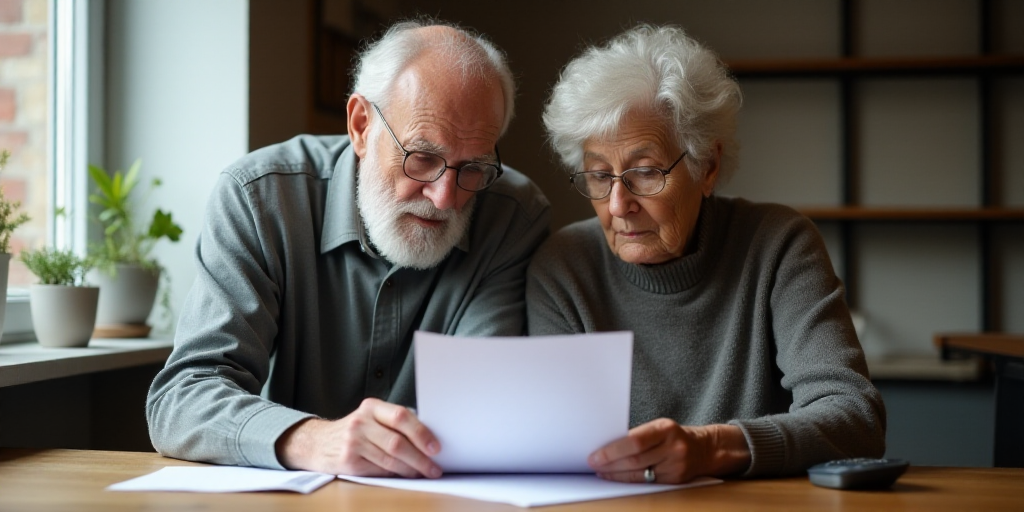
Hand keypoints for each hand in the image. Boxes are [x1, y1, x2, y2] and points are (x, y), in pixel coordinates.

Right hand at [275, 398, 442, 477]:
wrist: (317, 442)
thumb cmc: (354, 431)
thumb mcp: (371, 418)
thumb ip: (394, 424)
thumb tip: (429, 439)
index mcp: (371, 407)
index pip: (401, 416)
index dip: (421, 432)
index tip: (436, 447)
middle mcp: (360, 422)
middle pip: (397, 441)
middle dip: (420, 457)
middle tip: (434, 467)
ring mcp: (352, 442)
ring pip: (390, 459)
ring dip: (411, 469)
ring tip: (424, 473)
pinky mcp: (348, 461)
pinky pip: (379, 470)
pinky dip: (395, 474)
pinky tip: (404, 475)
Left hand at [587, 419, 750, 483]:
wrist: (705, 449)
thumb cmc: (674, 435)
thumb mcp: (659, 427)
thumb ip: (638, 435)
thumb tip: (607, 446)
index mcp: (666, 429)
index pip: (635, 441)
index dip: (613, 450)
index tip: (595, 455)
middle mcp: (673, 447)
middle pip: (635, 459)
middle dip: (610, 463)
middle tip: (593, 464)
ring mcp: (676, 466)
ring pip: (639, 474)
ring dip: (616, 474)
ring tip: (601, 471)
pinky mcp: (676, 480)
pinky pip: (647, 482)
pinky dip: (628, 480)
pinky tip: (617, 477)